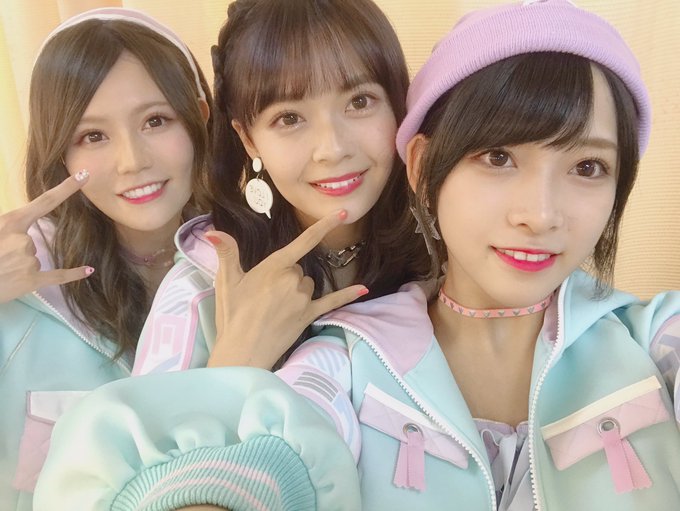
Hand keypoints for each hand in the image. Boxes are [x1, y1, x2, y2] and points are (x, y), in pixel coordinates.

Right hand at [0, 171, 92, 303]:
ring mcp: (29, 261)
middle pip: (31, 240)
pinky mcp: (32, 281)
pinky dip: (74, 274)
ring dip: (19, 264)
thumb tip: (17, 226)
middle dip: (15, 248)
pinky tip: (88, 269)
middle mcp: (23, 240)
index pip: (45, 201)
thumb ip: (6, 222)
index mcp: (10, 223)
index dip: (66, 188)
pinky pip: (58, 275)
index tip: (84, 176)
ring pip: (34, 257)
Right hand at [206, 210, 367, 369]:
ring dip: (297, 291)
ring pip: (308, 286)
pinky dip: (348, 295)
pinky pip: (333, 302)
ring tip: (275, 308)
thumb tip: (213, 230)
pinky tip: (364, 289)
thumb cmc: (232, 315)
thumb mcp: (226, 281)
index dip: (323, 226)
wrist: (242, 352)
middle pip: (298, 269)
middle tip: (264, 296)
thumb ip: (226, 252)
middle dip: (285, 278)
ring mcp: (303, 298)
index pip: (303, 241)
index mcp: (274, 266)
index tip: (341, 213)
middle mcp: (293, 280)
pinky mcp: (309, 315)